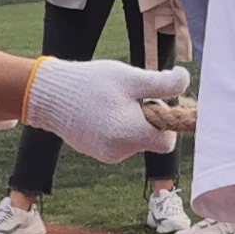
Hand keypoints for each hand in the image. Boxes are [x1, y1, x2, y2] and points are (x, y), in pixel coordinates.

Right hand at [22, 55, 186, 161]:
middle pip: (149, 140)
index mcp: (131, 134)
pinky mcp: (94, 153)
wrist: (48, 95)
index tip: (153, 103)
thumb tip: (186, 81)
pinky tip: (98, 112)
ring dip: (129, 124)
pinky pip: (117, 143)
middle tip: (126, 98)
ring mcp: (105, 155)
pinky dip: (115, 129)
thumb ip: (162, 84)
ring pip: (133, 141)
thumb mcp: (130, 78)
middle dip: (145, 120)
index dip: (166, 123)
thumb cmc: (90, 83)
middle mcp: (120, 151)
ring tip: (108, 103)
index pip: (167, 142)